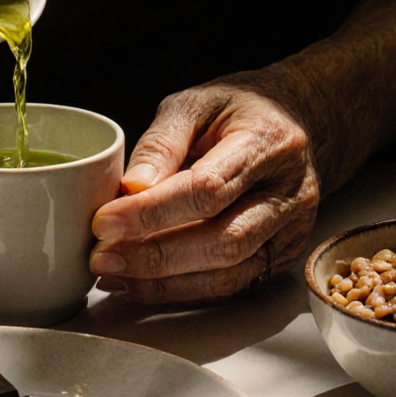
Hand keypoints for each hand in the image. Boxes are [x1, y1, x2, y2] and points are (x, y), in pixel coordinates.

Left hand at [89, 70, 321, 304]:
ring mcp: (291, 232)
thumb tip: (129, 190)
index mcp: (268, 142)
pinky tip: (142, 285)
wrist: (293, 122)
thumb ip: (161, 144)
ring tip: (112, 275)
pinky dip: (182, 292)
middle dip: (155, 256)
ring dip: (164, 284)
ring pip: (229, 275)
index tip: (104, 222)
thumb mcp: (196, 104)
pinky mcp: (281, 259)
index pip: (208, 188)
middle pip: (223, 241)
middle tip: (102, 258)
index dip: (151, 212)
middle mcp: (289, 193)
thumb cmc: (238, 111)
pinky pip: (230, 287)